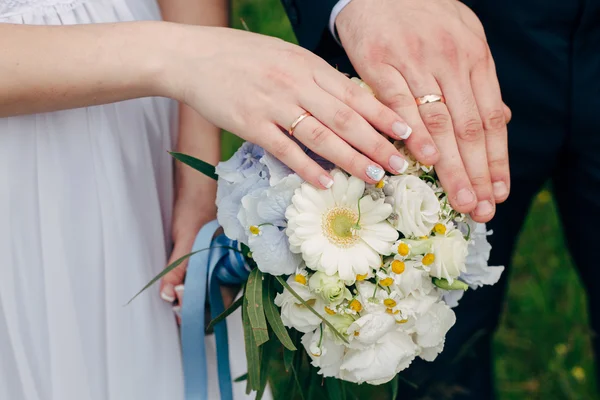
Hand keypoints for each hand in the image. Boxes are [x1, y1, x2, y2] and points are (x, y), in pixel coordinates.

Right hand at [158, 26, 422, 187]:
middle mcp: (295, 84)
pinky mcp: (250, 125)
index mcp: (307, 66)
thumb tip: (346, 101)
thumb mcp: (285, 55)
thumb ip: (314, 77)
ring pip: (320, 136)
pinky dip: (306, 167)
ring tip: (373, 176)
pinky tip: (325, 183)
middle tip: (400, 164)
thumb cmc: (241, 55)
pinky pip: (283, 150)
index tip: (407, 132)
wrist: (192, 55)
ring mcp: (272, 105)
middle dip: (376, 143)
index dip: (383, 115)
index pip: (354, 94)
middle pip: (344, 118)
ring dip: (350, 159)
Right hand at [336, 0, 509, 221]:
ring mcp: (415, 62)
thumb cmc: (424, 15)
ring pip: (439, 121)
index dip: (496, 159)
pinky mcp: (380, 63)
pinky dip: (412, 132)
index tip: (498, 193)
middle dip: (476, 172)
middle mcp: (450, 61)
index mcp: (475, 58)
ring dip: (450, 164)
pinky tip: (424, 160)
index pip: (491, 119)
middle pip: (469, 127)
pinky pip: (399, 102)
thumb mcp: (464, 37)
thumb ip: (480, 79)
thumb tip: (502, 119)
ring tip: (459, 197)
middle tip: (480, 208)